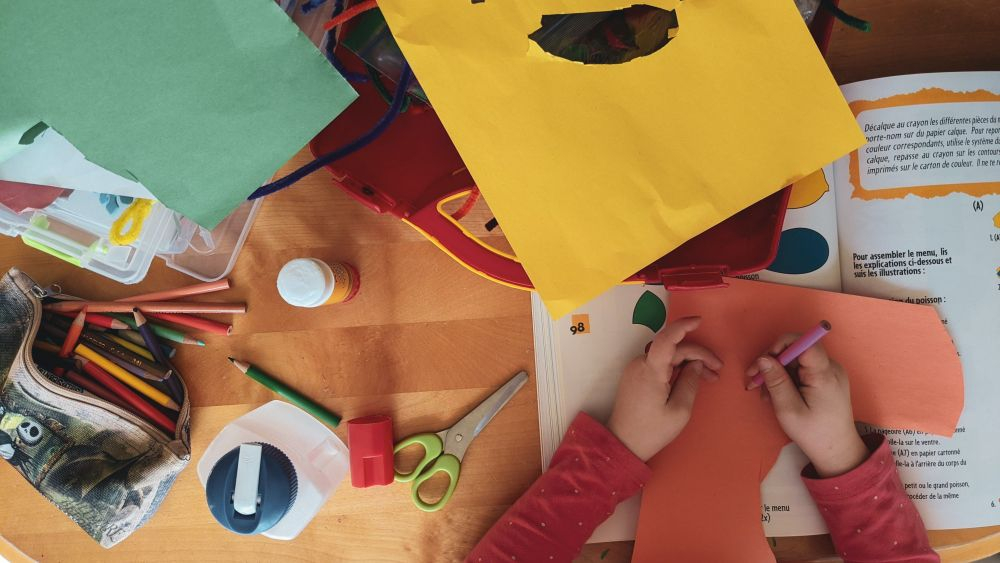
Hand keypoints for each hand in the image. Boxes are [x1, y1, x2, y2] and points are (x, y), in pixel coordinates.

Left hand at [608, 317, 721, 460]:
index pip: (667, 338)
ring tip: (709, 377)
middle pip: (673, 349)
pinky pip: (659, 364)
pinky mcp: (635, 376)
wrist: (623, 443)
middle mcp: (640, 364)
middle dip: (698, 355)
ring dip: (689, 362)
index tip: (700, 321)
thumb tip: (697, 364)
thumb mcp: (679, 410)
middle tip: (718, 371)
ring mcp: (635, 369)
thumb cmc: (652, 431)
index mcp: (650, 370)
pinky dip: (676, 368)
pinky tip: (690, 378)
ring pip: (667, 356)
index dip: (683, 326)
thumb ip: (690, 382)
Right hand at [745, 335, 868, 476]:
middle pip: (796, 350)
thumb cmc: (814, 434)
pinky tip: (777, 394)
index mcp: (824, 374)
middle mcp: (830, 367)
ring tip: (765, 394)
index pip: (804, 342)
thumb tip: (762, 358)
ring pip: (796, 361)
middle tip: (754, 382)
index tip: (764, 362)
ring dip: (777, 373)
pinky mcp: (826, 379)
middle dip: (773, 363)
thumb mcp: (788, 410)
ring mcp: (829, 372)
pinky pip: (802, 369)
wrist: (837, 450)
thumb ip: (776, 382)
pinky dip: (786, 378)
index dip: (781, 345)